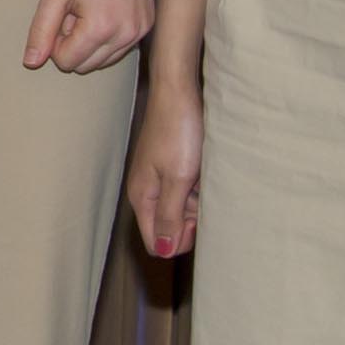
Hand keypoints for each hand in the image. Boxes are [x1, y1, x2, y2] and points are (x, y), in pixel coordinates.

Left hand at [24, 0, 155, 73]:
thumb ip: (41, 30)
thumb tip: (31, 63)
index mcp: (101, 28)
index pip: (67, 61)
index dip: (55, 41)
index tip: (60, 13)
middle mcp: (127, 35)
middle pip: (86, 65)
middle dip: (73, 43)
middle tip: (73, 8)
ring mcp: (141, 30)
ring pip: (104, 60)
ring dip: (90, 41)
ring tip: (89, 6)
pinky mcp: (148, 24)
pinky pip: (121, 47)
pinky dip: (108, 35)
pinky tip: (104, 6)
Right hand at [125, 89, 203, 258]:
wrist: (178, 93)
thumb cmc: (178, 132)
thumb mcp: (177, 179)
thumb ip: (169, 217)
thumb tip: (163, 251)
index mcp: (142, 197)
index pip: (156, 242)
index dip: (179, 239)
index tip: (194, 217)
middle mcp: (146, 191)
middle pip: (170, 228)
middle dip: (190, 220)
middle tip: (199, 191)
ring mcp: (158, 179)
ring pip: (180, 210)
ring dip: (196, 201)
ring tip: (201, 174)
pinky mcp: (171, 168)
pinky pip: (185, 192)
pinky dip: (197, 186)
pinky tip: (202, 168)